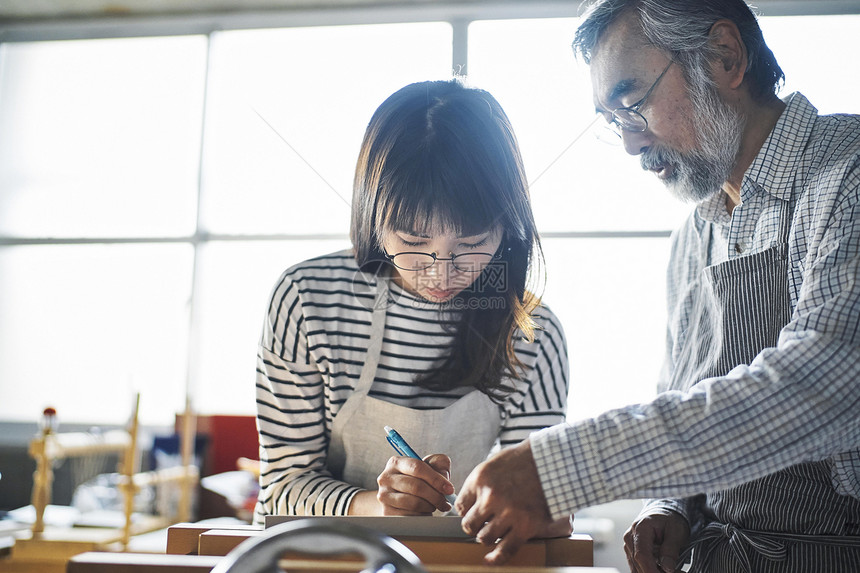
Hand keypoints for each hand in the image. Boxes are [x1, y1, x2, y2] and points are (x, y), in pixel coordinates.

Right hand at [376, 453, 454, 514]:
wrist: (399, 498)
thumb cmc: (418, 480)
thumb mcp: (429, 467)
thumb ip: (439, 463)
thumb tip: (443, 475)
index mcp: (396, 463)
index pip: (418, 467)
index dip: (436, 479)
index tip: (450, 489)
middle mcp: (386, 478)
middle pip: (416, 486)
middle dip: (436, 496)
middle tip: (445, 502)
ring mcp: (384, 496)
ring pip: (414, 503)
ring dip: (430, 506)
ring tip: (434, 506)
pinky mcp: (386, 513)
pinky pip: (410, 516)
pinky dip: (422, 516)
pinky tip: (424, 512)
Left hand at [455, 439, 553, 564]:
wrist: (553, 463)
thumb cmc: (524, 460)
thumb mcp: (494, 463)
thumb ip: (481, 483)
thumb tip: (470, 501)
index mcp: (481, 479)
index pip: (460, 506)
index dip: (465, 512)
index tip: (471, 513)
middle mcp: (491, 497)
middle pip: (469, 524)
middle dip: (474, 526)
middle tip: (482, 524)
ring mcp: (508, 513)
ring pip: (484, 538)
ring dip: (488, 537)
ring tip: (495, 531)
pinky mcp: (525, 526)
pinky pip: (505, 550)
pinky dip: (496, 558)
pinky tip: (490, 560)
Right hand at [623, 509, 689, 572]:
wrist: (663, 515)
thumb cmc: (670, 520)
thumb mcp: (676, 531)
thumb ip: (671, 549)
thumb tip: (667, 568)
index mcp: (640, 528)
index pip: (642, 555)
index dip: (651, 570)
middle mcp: (630, 538)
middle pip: (639, 563)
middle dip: (657, 572)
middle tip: (677, 572)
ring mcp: (629, 546)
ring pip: (638, 568)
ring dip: (655, 571)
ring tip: (673, 569)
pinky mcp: (631, 553)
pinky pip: (639, 567)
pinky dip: (652, 570)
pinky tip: (664, 569)